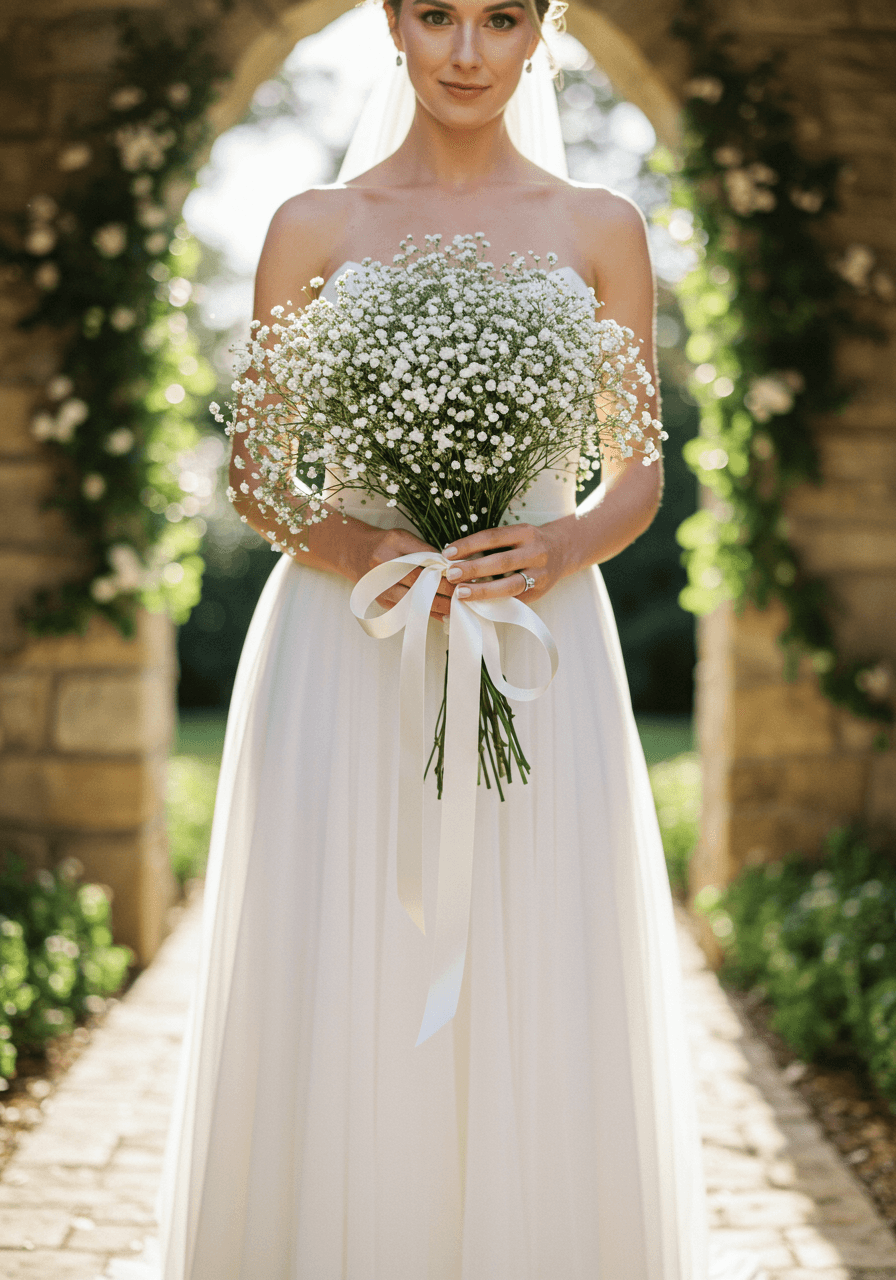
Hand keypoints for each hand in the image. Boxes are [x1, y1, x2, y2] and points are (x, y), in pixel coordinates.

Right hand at [363, 526, 455, 618]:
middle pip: (420, 582)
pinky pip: (409, 611)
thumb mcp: (403, 538)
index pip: (424, 560)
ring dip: (439, 606)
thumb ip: (425, 550)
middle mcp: (384, 568)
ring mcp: (381, 588)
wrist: (354, 554)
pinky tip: (445, 616)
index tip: (463, 575)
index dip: (445, 570)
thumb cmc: (384, 544)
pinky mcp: (382, 602)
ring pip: (415, 601)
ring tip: (459, 608)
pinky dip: (428, 614)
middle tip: (466, 593)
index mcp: (391, 546)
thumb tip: (451, 567)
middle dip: (445, 590)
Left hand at [439, 521, 568, 604]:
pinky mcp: (538, 593)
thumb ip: (493, 545)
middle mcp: (535, 552)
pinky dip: (492, 602)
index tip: (447, 553)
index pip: (493, 537)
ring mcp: (539, 575)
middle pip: (501, 562)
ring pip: (509, 585)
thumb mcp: (516, 534)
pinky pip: (512, 599)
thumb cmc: (528, 543)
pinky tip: (475, 603)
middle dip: (474, 569)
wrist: (563, 551)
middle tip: (451, 575)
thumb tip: (457, 558)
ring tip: (460, 593)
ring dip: (482, 590)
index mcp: (525, 533)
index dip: (469, 545)